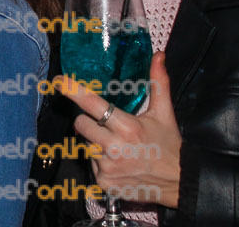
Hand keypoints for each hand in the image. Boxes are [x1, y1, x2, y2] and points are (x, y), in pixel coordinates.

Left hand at [55, 52, 181, 207]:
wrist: (180, 183)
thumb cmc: (170, 145)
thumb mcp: (164, 114)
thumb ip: (158, 83)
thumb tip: (159, 55)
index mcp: (127, 127)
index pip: (92, 104)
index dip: (73, 90)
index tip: (58, 81)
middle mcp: (114, 148)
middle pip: (80, 124)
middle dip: (89, 121)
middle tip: (107, 125)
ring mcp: (107, 167)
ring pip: (84, 144)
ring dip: (95, 142)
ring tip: (117, 147)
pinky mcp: (104, 183)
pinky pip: (91, 164)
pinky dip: (101, 161)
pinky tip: (118, 162)